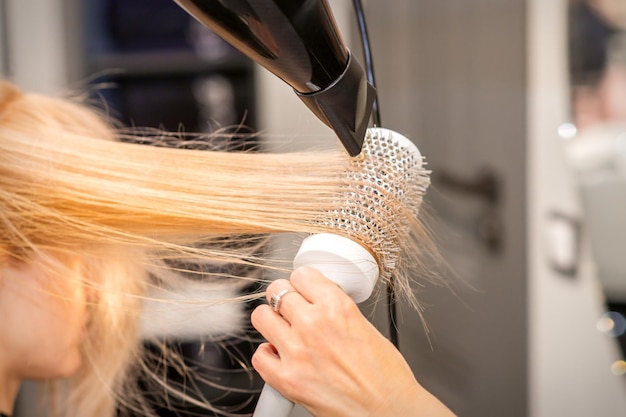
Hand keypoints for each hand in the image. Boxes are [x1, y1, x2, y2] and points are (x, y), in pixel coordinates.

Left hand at [251, 267, 454, 416]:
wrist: (388, 411)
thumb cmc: (386, 376)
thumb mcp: (366, 326)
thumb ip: (337, 310)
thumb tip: (318, 301)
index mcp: (337, 307)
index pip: (302, 274)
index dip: (303, 282)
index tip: (304, 289)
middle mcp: (314, 324)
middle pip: (277, 290)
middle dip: (285, 298)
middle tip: (293, 309)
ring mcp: (296, 352)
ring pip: (261, 317)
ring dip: (272, 321)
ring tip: (284, 330)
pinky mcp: (286, 379)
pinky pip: (259, 355)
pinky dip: (268, 355)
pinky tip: (282, 357)